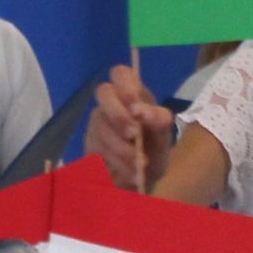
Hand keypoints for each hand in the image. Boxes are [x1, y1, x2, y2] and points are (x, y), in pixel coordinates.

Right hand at [93, 64, 173, 192]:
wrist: (142, 179)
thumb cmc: (154, 149)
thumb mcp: (164, 136)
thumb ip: (158, 120)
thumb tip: (141, 111)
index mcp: (131, 95)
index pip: (120, 73)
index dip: (126, 86)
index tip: (137, 109)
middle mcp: (109, 104)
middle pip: (102, 92)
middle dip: (118, 115)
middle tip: (133, 135)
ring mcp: (95, 124)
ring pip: (100, 127)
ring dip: (121, 148)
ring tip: (140, 165)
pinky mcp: (88, 147)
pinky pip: (96, 151)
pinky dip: (116, 165)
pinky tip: (131, 174)